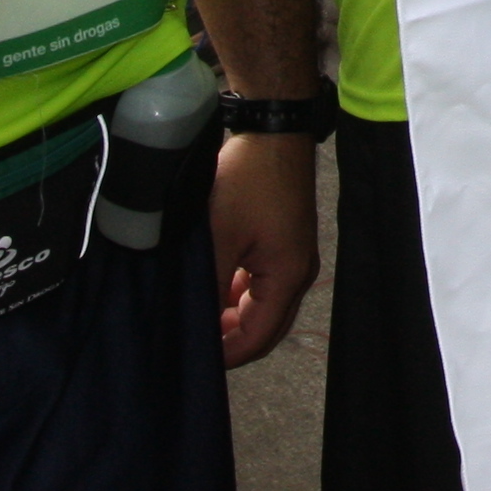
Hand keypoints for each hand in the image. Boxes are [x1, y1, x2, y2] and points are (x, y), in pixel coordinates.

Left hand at [206, 129, 319, 364]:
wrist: (274, 131)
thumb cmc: (249, 183)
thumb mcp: (220, 238)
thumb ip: (210, 286)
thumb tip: (196, 323)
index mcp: (287, 277)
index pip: (258, 338)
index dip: (226, 355)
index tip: (192, 359)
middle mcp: (298, 272)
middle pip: (266, 327)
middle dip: (231, 339)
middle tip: (193, 341)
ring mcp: (295, 256)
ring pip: (264, 305)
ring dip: (234, 314)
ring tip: (199, 313)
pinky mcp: (286, 240)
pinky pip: (264, 283)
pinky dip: (240, 293)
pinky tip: (216, 285)